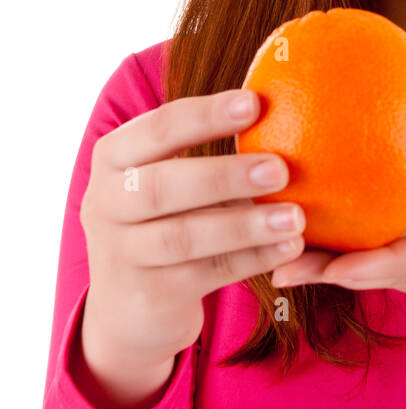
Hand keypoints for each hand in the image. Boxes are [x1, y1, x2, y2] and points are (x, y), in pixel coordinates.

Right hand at [79, 88, 307, 372]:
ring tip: (296, 217)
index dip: (205, 115)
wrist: (130, 306)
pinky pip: (205, 273)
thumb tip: (284, 108)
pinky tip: (289, 248)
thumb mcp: (169, 177)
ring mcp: (121, 254)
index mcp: (114, 158)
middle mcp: (106, 203)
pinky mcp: (148, 295)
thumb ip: (205, 147)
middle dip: (224, 176)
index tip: (254, 103)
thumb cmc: (165, 218)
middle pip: (162, 186)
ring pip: (183, 237)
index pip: (156, 129)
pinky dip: (252, 259)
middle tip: (281, 169)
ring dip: (245, 225)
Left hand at [271, 183, 405, 374]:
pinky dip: (353, 248)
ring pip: (382, 268)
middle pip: (387, 270)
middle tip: (274, 260)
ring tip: (273, 246)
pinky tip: (320, 225)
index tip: (337, 265)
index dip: (383, 262)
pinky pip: (392, 257)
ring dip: (330, 261)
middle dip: (332, 267)